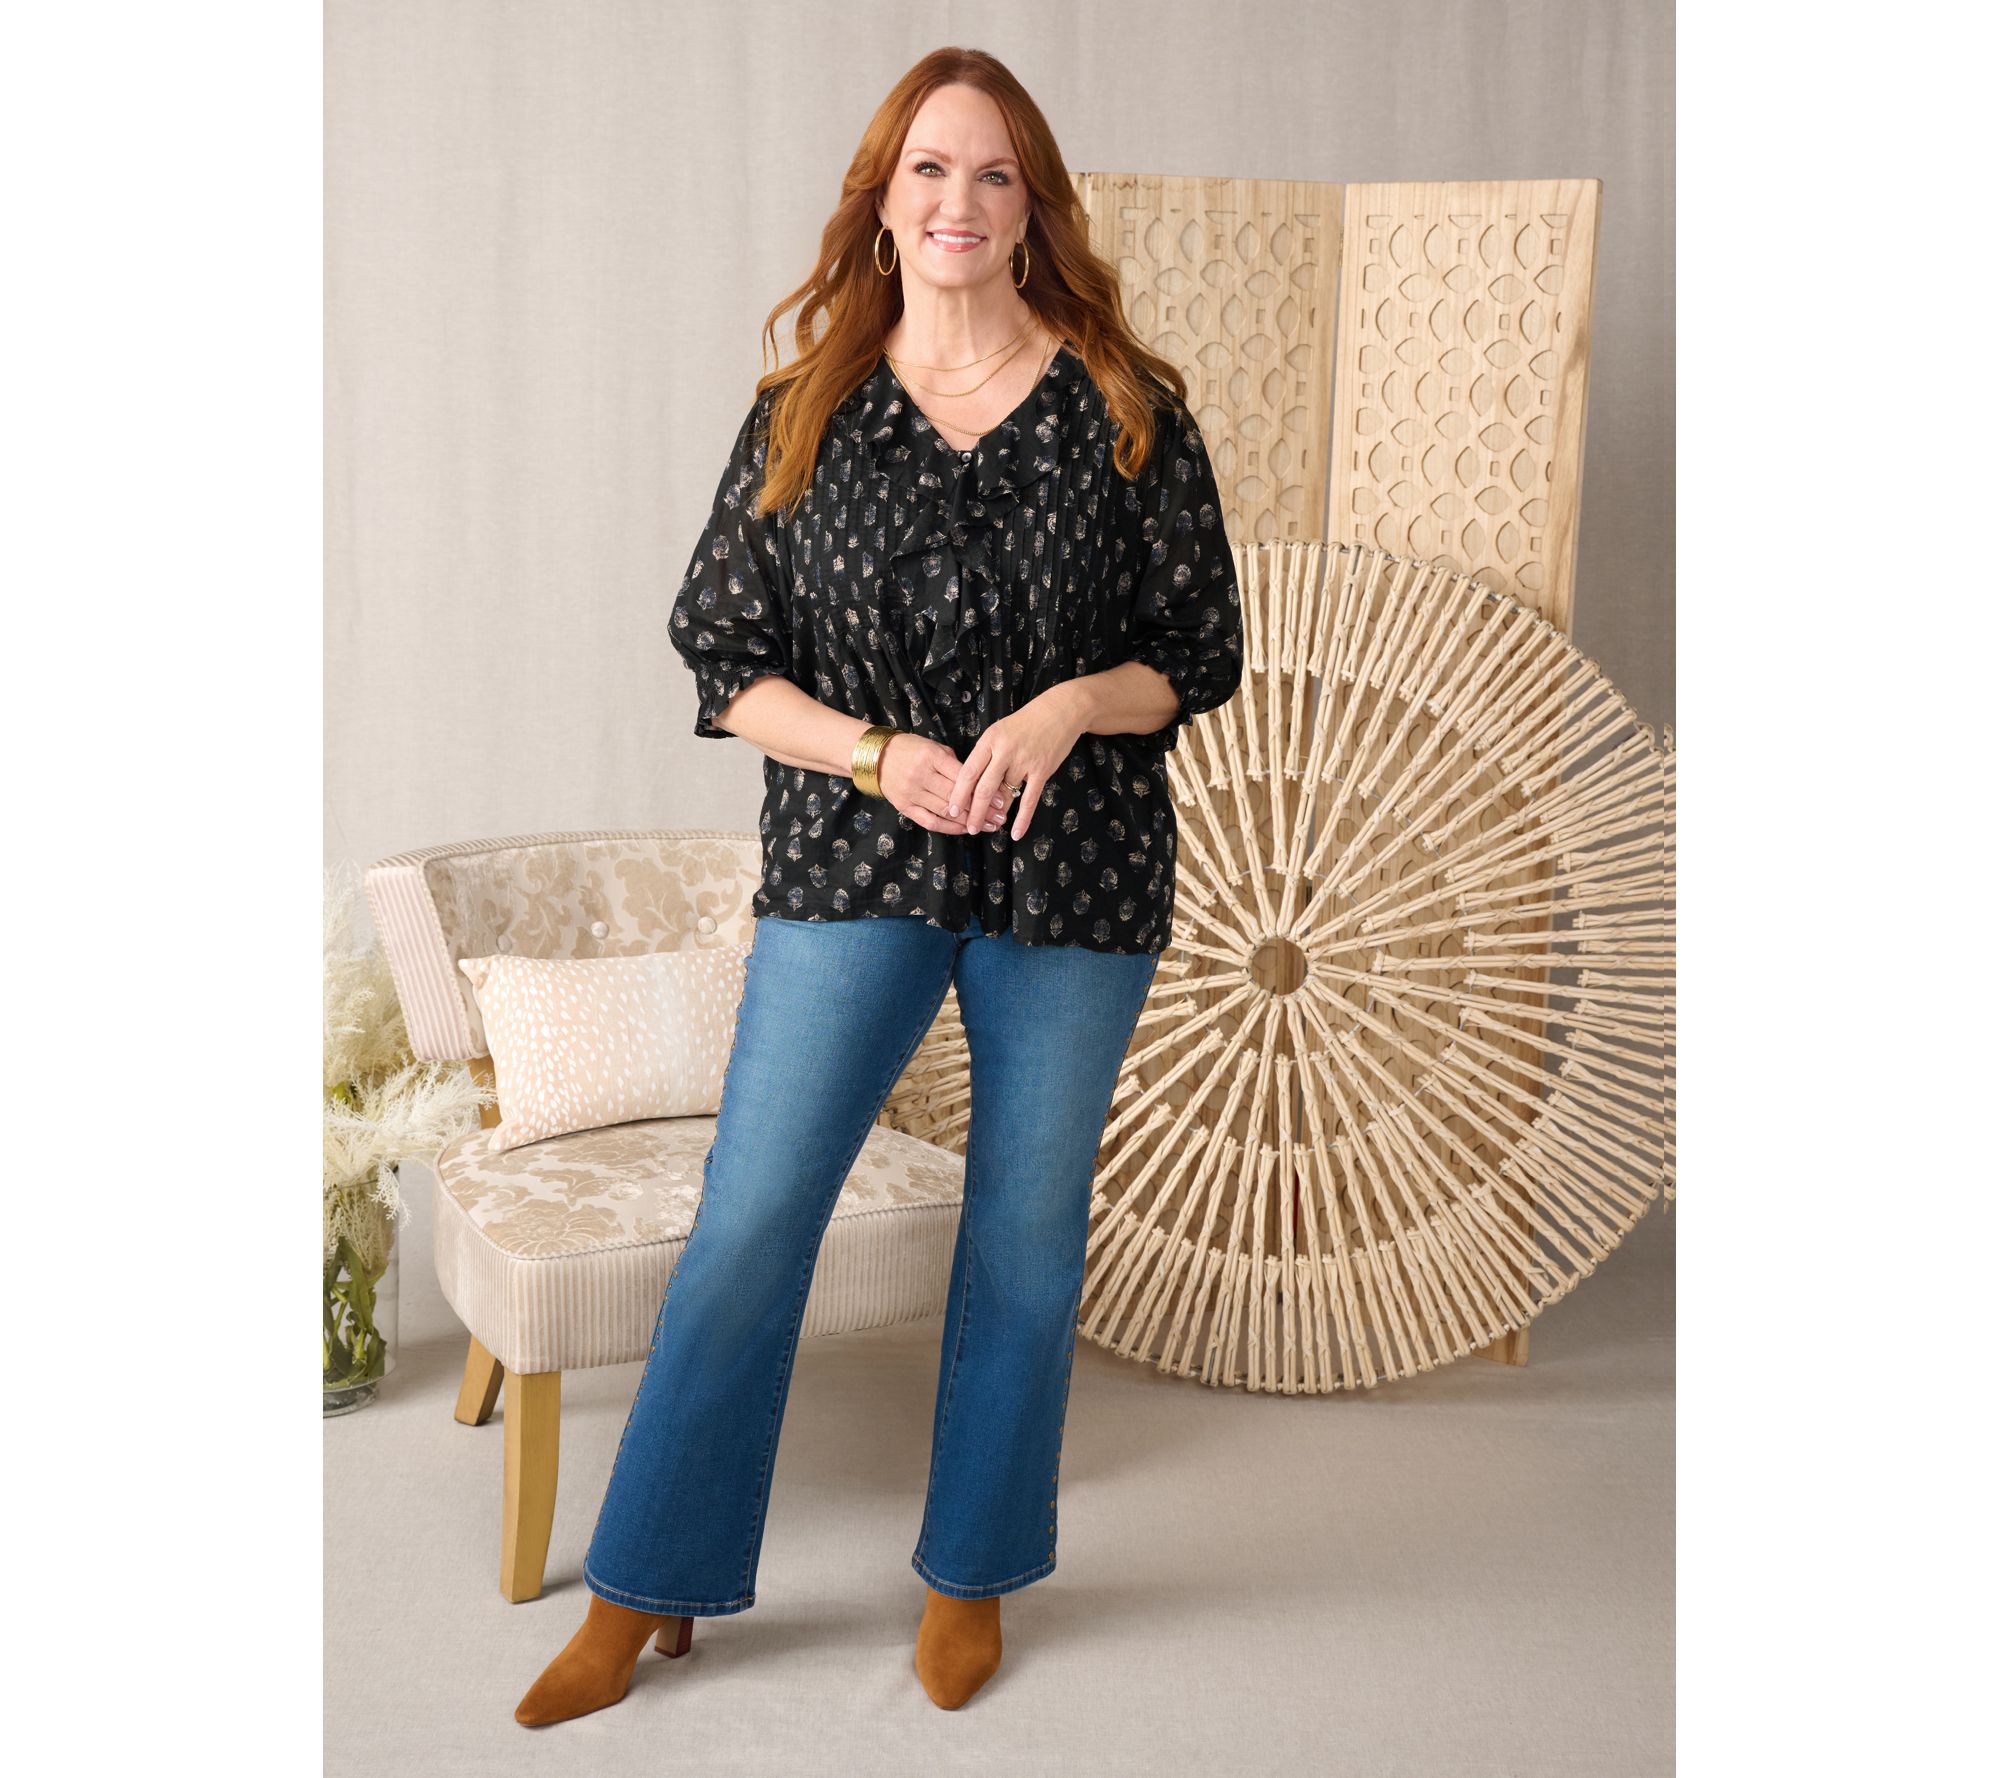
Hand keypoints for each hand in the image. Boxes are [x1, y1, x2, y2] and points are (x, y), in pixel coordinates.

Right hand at [873, 732, 1008, 834]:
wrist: (875, 756)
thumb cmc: (909, 749)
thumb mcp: (933, 747)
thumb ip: (953, 763)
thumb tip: (978, 780)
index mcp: (931, 757)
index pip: (962, 777)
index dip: (983, 790)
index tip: (1000, 799)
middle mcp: (921, 776)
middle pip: (957, 797)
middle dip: (982, 809)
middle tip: (1001, 818)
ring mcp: (912, 793)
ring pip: (946, 812)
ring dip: (969, 821)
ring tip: (989, 826)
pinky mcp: (905, 807)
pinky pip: (930, 821)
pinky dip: (949, 828)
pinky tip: (964, 830)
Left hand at [948, 687, 1085, 842]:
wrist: (1060, 711)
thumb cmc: (1026, 722)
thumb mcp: (999, 731)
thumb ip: (986, 755)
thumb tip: (974, 783)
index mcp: (989, 740)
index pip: (968, 772)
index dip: (958, 794)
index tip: (952, 810)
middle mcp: (1004, 751)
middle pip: (984, 788)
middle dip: (974, 812)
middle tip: (968, 827)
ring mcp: (1024, 761)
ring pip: (1005, 794)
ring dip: (997, 813)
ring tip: (989, 827)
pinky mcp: (1042, 770)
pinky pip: (1029, 799)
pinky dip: (1022, 819)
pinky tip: (1016, 832)